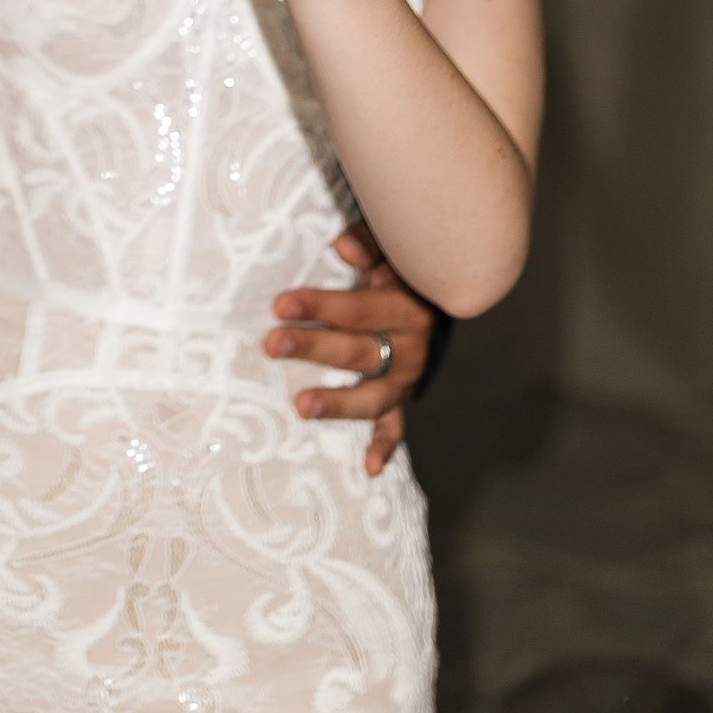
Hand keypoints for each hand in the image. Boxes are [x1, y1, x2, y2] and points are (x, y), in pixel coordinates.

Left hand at [263, 222, 434, 476]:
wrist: (439, 299)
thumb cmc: (399, 270)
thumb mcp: (390, 251)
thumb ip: (368, 245)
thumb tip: (342, 246)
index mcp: (407, 307)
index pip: (358, 309)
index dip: (320, 305)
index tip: (281, 304)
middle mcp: (411, 347)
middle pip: (358, 350)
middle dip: (313, 346)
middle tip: (273, 344)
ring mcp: (407, 377)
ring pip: (373, 396)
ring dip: (338, 403)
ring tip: (302, 406)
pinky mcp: (402, 397)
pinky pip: (396, 425)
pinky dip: (384, 446)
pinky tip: (369, 468)